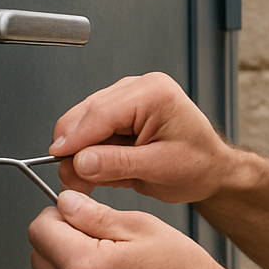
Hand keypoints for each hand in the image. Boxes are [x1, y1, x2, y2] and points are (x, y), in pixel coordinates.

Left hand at [28, 190, 246, 268]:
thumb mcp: (144, 228)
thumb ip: (95, 215)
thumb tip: (66, 204)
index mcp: (87, 268)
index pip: (38, 231)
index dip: (56, 215)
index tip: (73, 214)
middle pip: (39, 259)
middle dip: (60, 242)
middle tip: (97, 238)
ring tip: (114, 267)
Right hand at [49, 72, 228, 201]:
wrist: (212, 169)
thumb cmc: (199, 164)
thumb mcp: (159, 168)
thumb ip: (117, 164)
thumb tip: (79, 162)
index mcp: (154, 93)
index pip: (100, 112)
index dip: (75, 137)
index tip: (56, 157)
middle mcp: (139, 88)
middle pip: (85, 114)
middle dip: (75, 149)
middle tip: (72, 180)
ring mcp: (128, 98)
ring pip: (83, 123)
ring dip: (83, 154)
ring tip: (93, 180)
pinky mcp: (121, 112)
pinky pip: (92, 131)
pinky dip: (91, 154)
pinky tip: (101, 171)